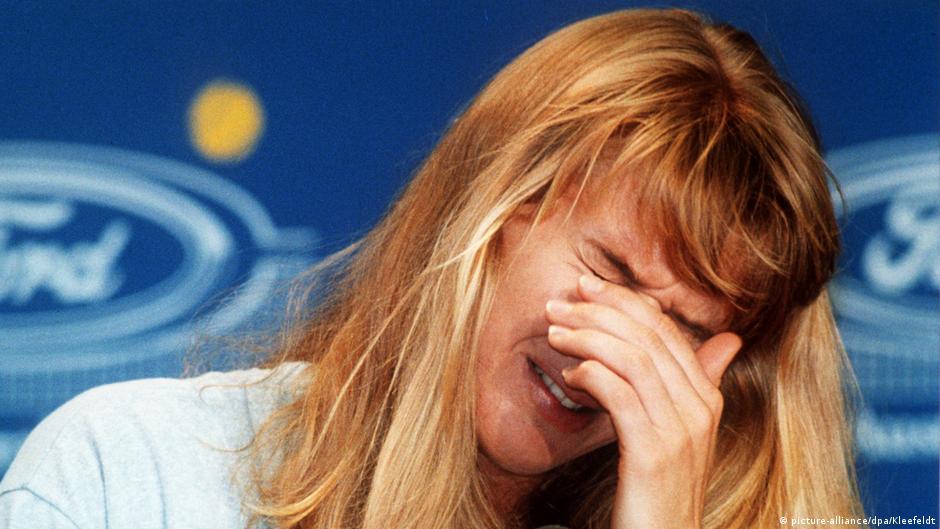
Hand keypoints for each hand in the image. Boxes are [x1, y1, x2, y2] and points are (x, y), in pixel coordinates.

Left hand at [544, 274, 741, 528]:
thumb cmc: (658, 487)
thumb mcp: (676, 432)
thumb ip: (689, 384)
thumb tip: (728, 339)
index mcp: (706, 397)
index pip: (665, 330)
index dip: (624, 301)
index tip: (586, 287)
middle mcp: (700, 408)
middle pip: (648, 336)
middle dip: (598, 311)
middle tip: (558, 304)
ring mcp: (680, 430)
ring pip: (633, 358)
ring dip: (587, 337)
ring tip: (554, 333)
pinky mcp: (654, 453)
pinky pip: (620, 395)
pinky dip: (591, 375)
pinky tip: (570, 375)